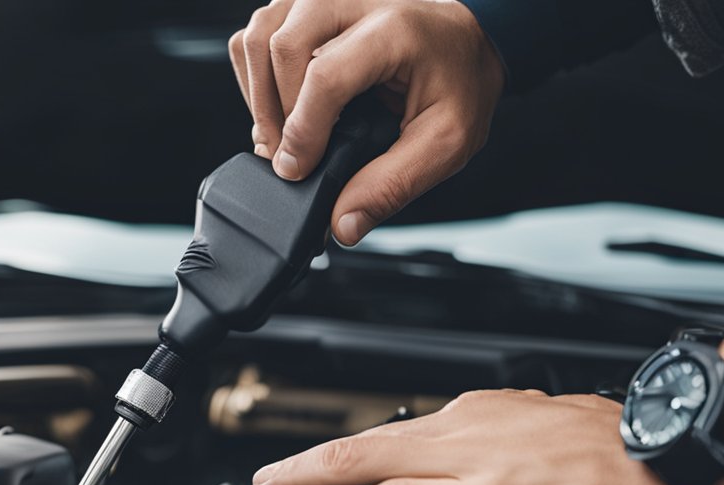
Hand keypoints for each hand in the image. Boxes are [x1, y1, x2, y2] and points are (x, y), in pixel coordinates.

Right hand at [228, 0, 504, 244]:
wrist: (469, 43)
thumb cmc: (460, 83)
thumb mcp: (447, 143)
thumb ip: (393, 185)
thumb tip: (343, 224)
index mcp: (396, 28)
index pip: (326, 74)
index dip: (302, 130)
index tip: (295, 169)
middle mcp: (357, 1)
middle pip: (281, 45)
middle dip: (273, 112)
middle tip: (287, 157)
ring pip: (259, 34)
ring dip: (257, 92)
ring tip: (278, 134)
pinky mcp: (307, 6)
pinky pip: (257, 33)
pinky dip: (254, 74)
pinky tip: (278, 106)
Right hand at [252, 390, 723, 484]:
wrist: (674, 449)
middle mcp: (475, 447)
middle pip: (365, 453)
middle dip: (302, 468)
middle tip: (262, 483)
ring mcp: (482, 416)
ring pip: (387, 431)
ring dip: (335, 451)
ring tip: (302, 466)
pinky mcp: (492, 400)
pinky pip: (422, 420)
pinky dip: (386, 439)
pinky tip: (377, 450)